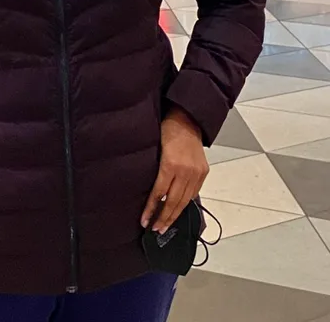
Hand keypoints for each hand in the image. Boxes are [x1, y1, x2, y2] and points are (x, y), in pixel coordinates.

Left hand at [141, 106, 208, 234]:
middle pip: (173, 201)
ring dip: (174, 215)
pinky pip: (193, 193)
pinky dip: (185, 203)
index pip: (159, 193)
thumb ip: (154, 170)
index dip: (151, 209)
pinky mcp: (203, 172)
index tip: (144, 221)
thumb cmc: (167, 130)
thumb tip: (149, 193)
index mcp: (170, 164)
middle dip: (163, 218)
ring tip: (165, 225)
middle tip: (155, 230)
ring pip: (185, 201)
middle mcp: (185, 171)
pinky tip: (178, 209)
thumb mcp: (155, 149)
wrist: (187, 119)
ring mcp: (196, 172)